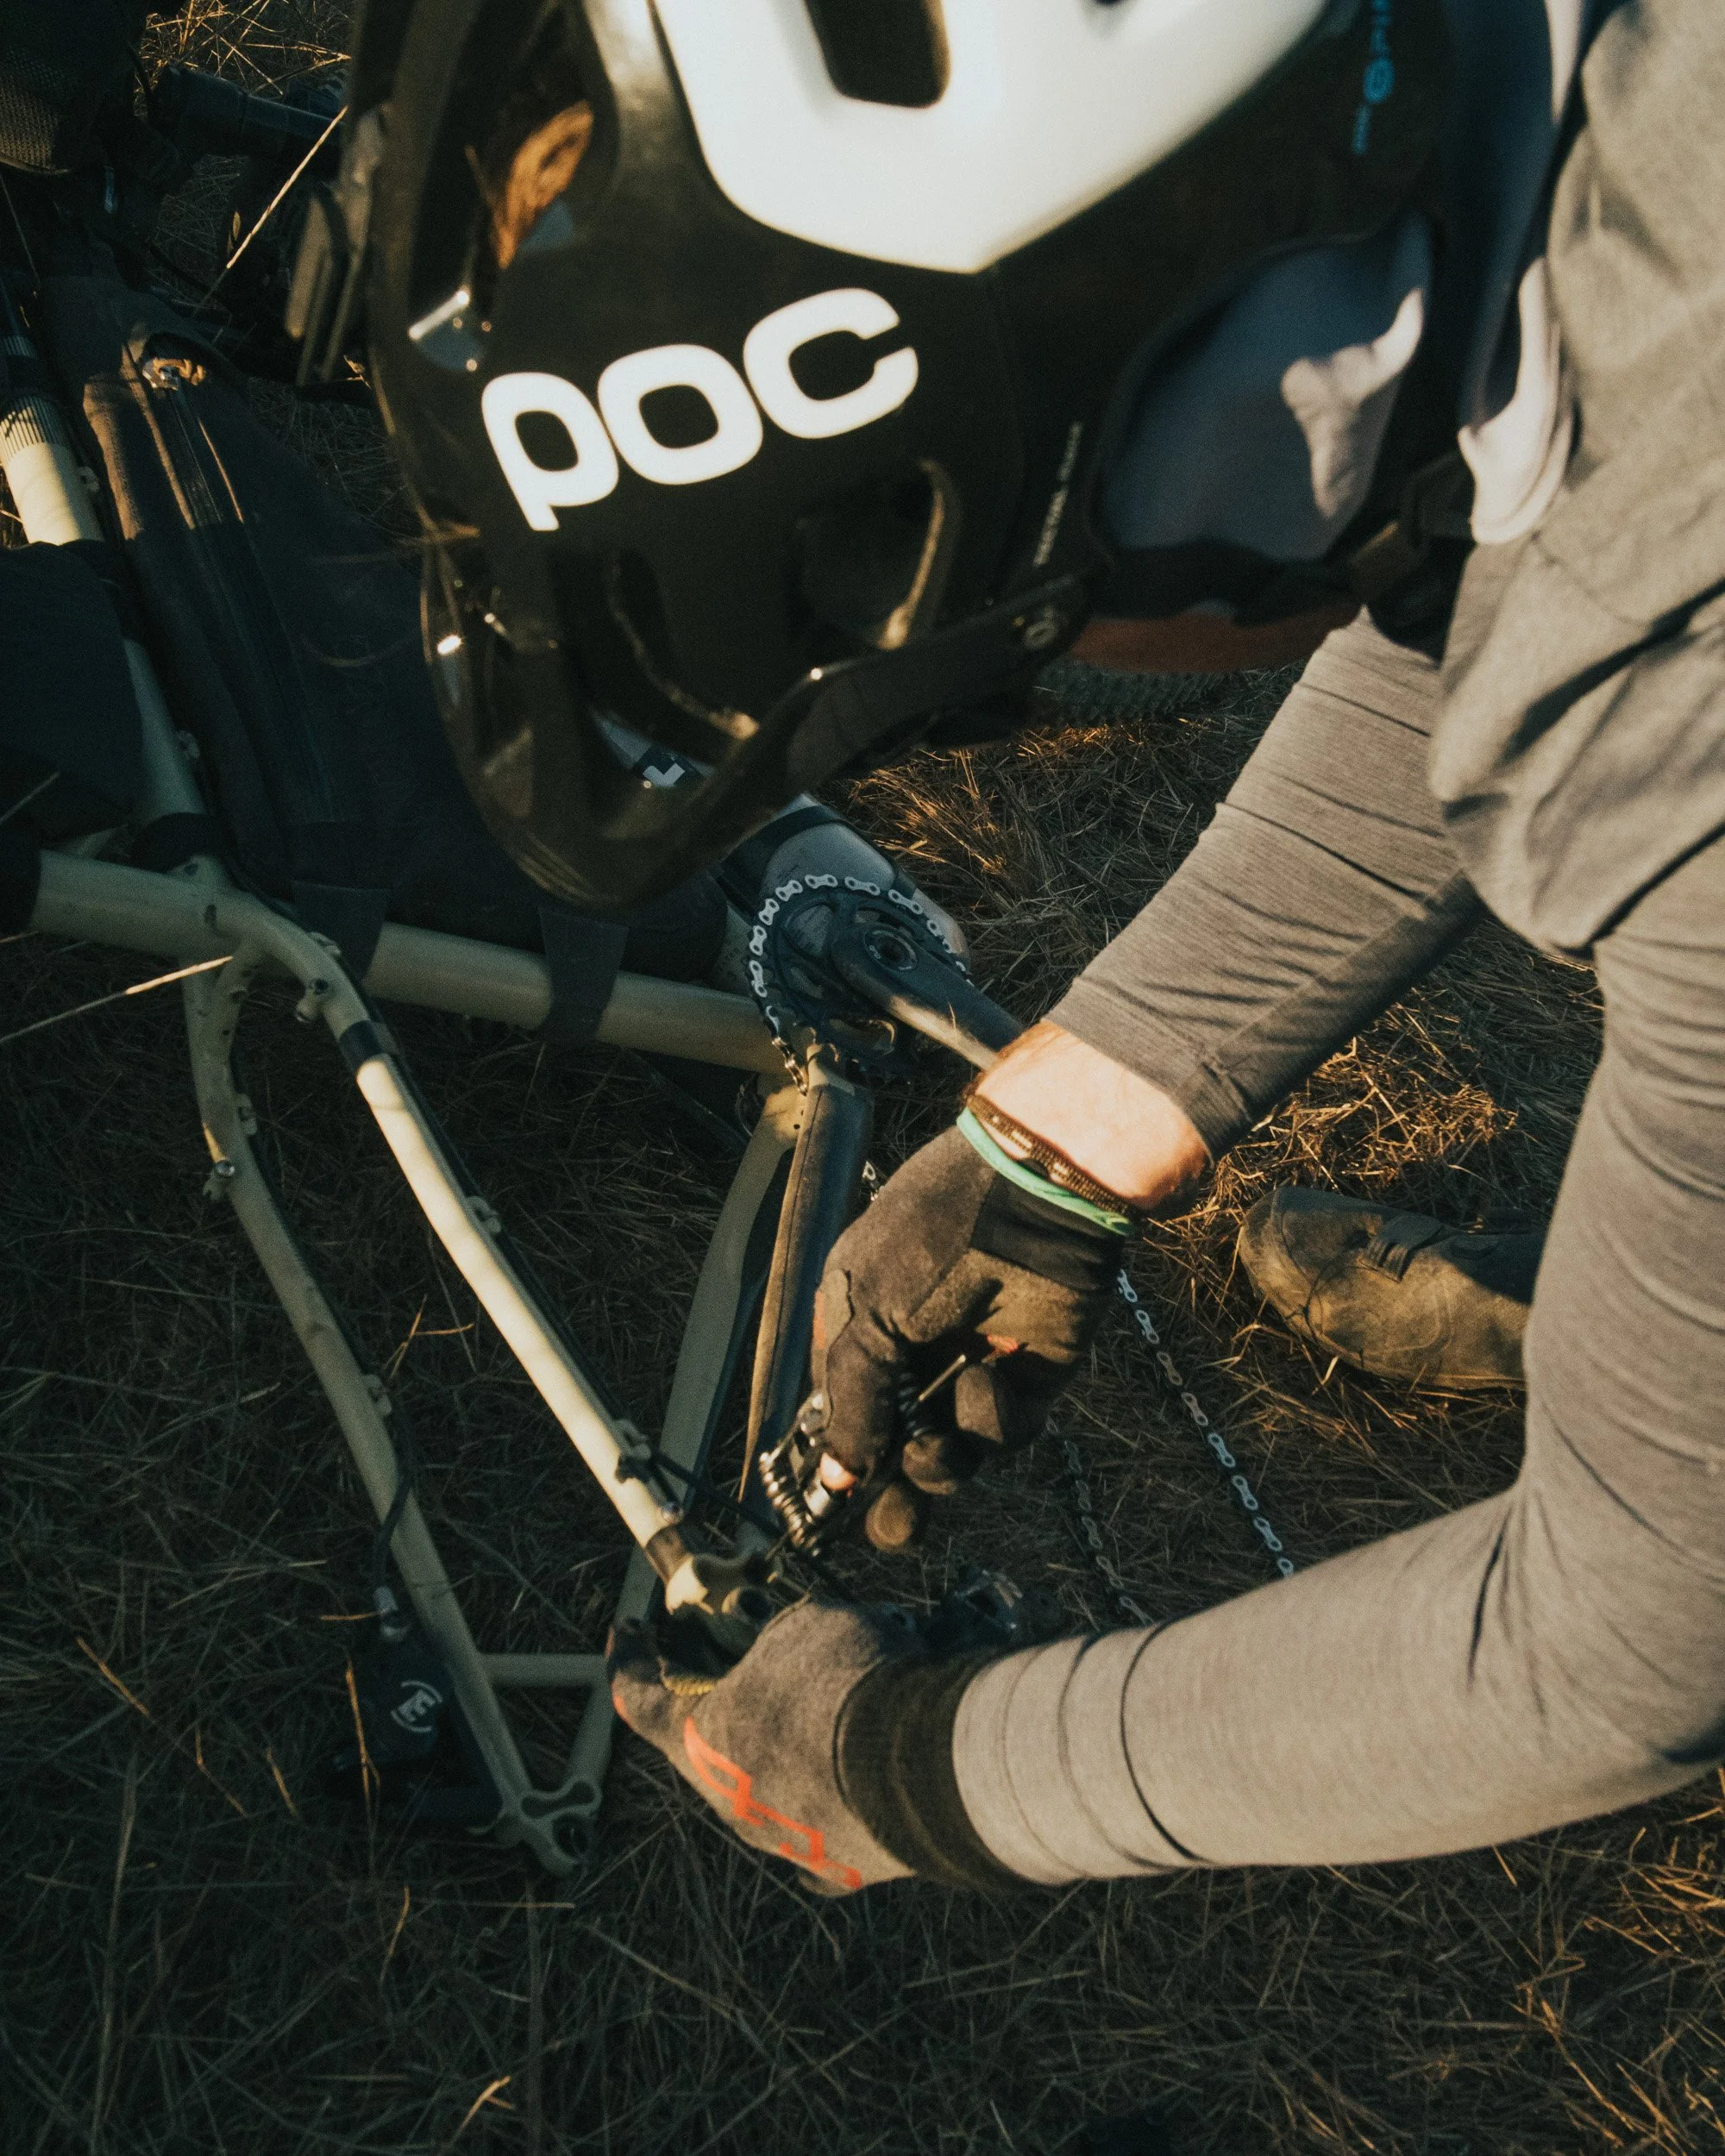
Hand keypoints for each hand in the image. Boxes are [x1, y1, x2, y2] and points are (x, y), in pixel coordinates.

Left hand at [607, 1597, 1013, 1893]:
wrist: (927, 1764)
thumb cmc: (847, 1686)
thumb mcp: (798, 1628)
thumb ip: (775, 1640)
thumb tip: (789, 1648)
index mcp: (700, 1740)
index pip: (639, 1697)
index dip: (631, 1658)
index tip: (628, 1630)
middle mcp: (730, 1801)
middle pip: (708, 1742)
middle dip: (723, 1694)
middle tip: (741, 1655)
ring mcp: (782, 1840)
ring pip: (769, 1782)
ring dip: (786, 1740)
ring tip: (829, 1694)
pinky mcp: (838, 1863)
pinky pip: (824, 1819)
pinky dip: (834, 1788)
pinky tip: (859, 1758)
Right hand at [810, 1122, 1127, 1547]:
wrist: (1036, 1195)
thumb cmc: (932, 1237)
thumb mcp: (866, 1314)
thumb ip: (851, 1401)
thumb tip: (836, 1477)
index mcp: (860, 1328)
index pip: (842, 1413)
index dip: (840, 1462)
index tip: (830, 1508)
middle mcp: (915, 1356)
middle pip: (897, 1451)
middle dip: (895, 1494)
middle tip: (893, 1528)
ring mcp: (971, 1369)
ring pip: (950, 1456)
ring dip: (940, 1464)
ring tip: (938, 1447)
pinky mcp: (1029, 1381)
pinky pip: (1003, 1433)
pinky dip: (990, 1417)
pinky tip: (989, 1376)